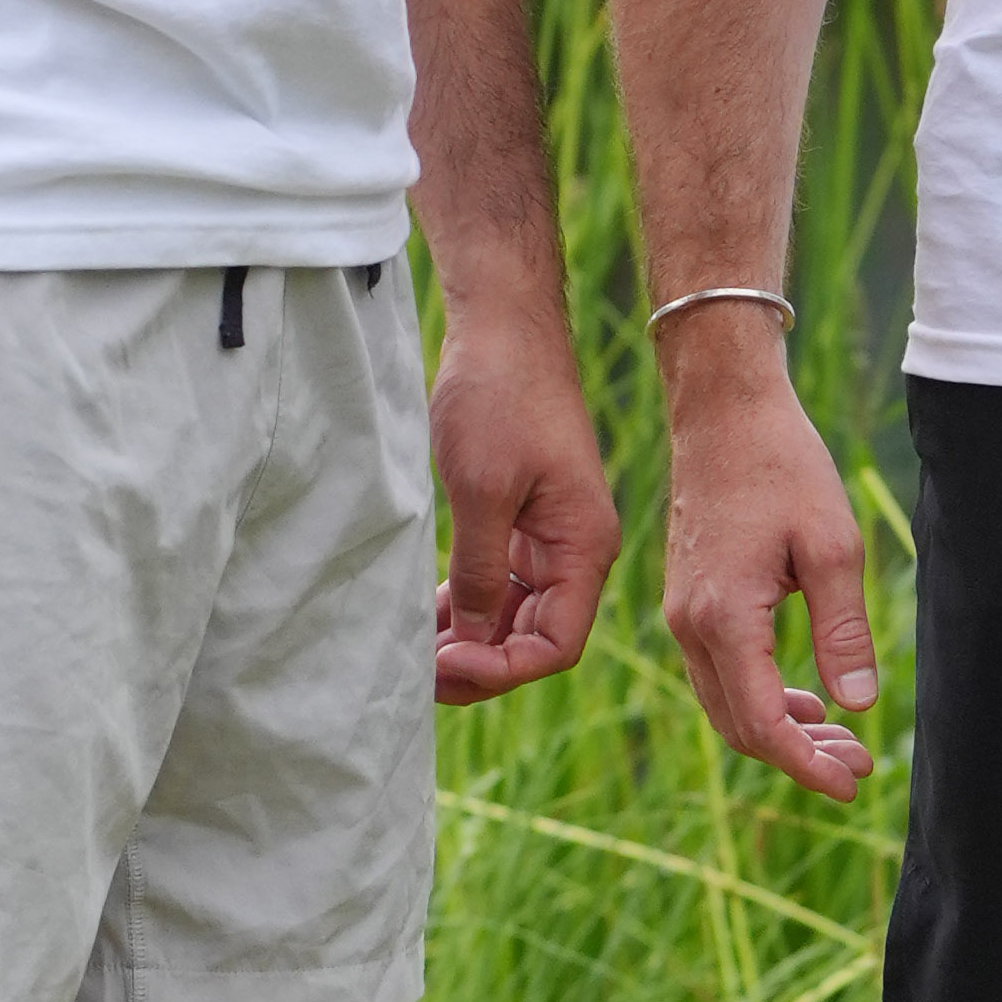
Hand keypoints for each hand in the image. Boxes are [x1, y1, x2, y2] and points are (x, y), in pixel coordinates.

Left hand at [429, 303, 619, 702]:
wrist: (503, 329)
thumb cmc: (499, 398)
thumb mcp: (482, 491)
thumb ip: (482, 572)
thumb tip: (473, 642)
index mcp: (583, 548)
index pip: (556, 646)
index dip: (501, 667)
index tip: (444, 661)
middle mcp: (576, 551)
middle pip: (536, 639)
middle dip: (482, 663)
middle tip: (419, 671)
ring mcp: (550, 536)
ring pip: (515, 616)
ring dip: (472, 639)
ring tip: (418, 652)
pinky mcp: (523, 519)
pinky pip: (502, 583)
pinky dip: (469, 604)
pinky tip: (430, 615)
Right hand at [657, 331, 877, 798]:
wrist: (724, 409)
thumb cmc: (782, 466)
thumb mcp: (833, 547)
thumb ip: (844, 632)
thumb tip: (857, 706)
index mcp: (723, 618)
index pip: (762, 724)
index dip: (806, 765)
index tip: (852, 785)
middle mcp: (690, 625)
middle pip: (739, 726)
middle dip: (799, 757)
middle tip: (860, 767)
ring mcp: (682, 614)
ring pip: (725, 704)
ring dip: (781, 731)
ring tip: (842, 740)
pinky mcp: (689, 600)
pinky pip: (719, 673)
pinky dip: (760, 698)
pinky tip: (804, 699)